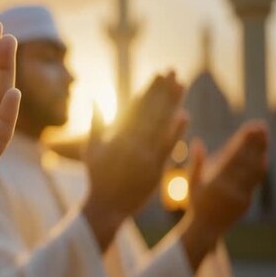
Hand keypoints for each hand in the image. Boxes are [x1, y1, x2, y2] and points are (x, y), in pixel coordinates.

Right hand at [82, 72, 186, 250]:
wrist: (106, 205)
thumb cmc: (97, 177)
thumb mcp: (91, 148)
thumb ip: (96, 122)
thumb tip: (94, 98)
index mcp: (116, 135)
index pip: (136, 105)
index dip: (148, 88)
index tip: (158, 74)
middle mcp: (130, 142)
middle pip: (151, 110)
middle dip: (163, 89)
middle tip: (173, 71)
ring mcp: (144, 156)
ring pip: (161, 124)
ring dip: (173, 104)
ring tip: (182, 85)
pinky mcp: (155, 169)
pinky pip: (168, 147)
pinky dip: (176, 131)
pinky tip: (184, 115)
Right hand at [182, 122, 268, 247]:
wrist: (206, 228)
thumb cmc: (196, 203)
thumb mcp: (192, 182)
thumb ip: (196, 163)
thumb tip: (197, 142)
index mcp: (215, 183)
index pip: (233, 157)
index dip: (242, 142)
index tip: (249, 127)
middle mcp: (230, 190)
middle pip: (246, 161)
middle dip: (254, 142)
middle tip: (260, 125)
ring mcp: (240, 196)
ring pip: (254, 171)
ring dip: (260, 152)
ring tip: (263, 136)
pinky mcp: (247, 201)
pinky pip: (255, 181)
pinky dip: (260, 167)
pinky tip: (263, 155)